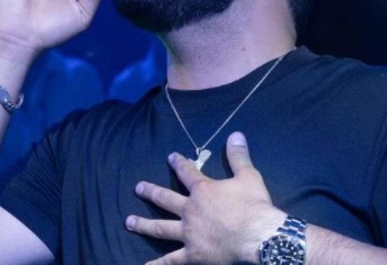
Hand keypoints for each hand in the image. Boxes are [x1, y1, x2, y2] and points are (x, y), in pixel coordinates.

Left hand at [126, 132, 286, 263]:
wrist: (257, 235)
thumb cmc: (253, 205)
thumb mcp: (249, 176)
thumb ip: (238, 156)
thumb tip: (236, 134)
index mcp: (203, 190)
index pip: (187, 172)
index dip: (178, 164)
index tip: (170, 157)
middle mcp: (190, 210)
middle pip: (165, 199)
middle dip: (151, 192)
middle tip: (137, 187)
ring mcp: (188, 233)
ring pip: (161, 228)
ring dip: (144, 224)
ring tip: (129, 221)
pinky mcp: (192, 254)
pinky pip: (172, 260)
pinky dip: (158, 264)